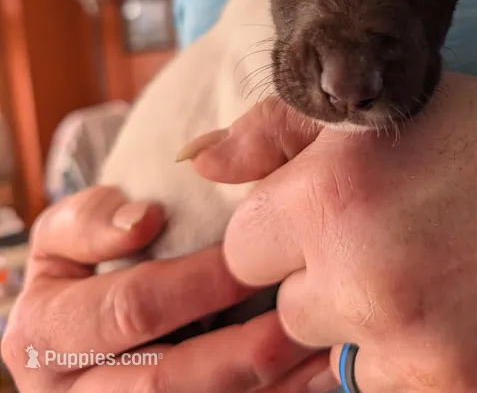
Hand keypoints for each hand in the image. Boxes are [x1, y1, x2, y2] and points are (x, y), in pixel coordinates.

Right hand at [1, 186, 335, 392]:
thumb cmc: (91, 254)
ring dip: (263, 385)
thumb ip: (93, 218)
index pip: (132, 307)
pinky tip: (314, 375)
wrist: (91, 298)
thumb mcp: (73, 225)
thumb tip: (141, 221)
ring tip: (317, 351)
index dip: (195, 285)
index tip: (250, 261)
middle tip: (296, 320)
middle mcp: (69, 389)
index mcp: (42, 331)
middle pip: (162, 381)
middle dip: (237, 352)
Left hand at [191, 72, 476, 391]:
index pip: (244, 247)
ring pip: (345, 361)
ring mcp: (416, 351)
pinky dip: (426, 365)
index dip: (295, 231)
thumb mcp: (401, 107)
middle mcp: (363, 277)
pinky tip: (475, 317)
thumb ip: (279, 130)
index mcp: (333, 194)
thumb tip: (198, 162)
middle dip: (337, 281)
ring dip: (382, 330)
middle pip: (291, 310)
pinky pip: (400, 391)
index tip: (348, 217)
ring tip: (451, 278)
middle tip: (414, 242)